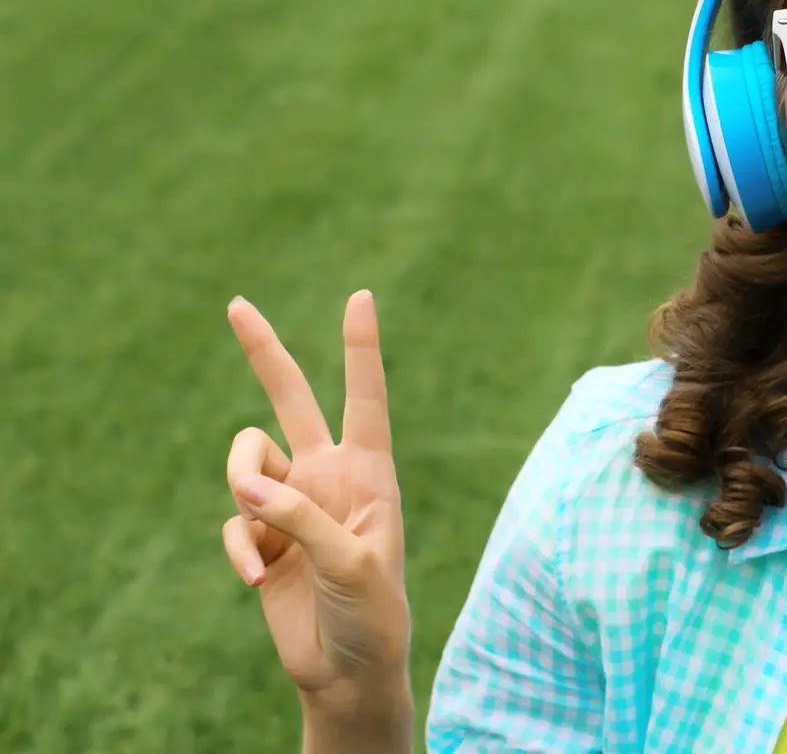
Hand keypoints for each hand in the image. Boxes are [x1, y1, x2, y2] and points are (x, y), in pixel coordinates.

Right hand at [220, 291, 411, 715]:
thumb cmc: (373, 614)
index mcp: (370, 472)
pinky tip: (258, 579)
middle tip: (237, 304)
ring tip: (262, 545)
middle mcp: (328, 477)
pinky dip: (238, 547)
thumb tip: (245, 486)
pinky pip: (232, 522)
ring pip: (244, 463)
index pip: (365, 398)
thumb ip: (301, 519)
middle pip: (290, 400)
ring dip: (241, 490)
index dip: (360, 348)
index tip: (360, 297)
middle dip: (264, 353)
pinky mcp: (262, 538)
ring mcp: (291, 505)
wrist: (348, 670)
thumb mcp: (351, 564)